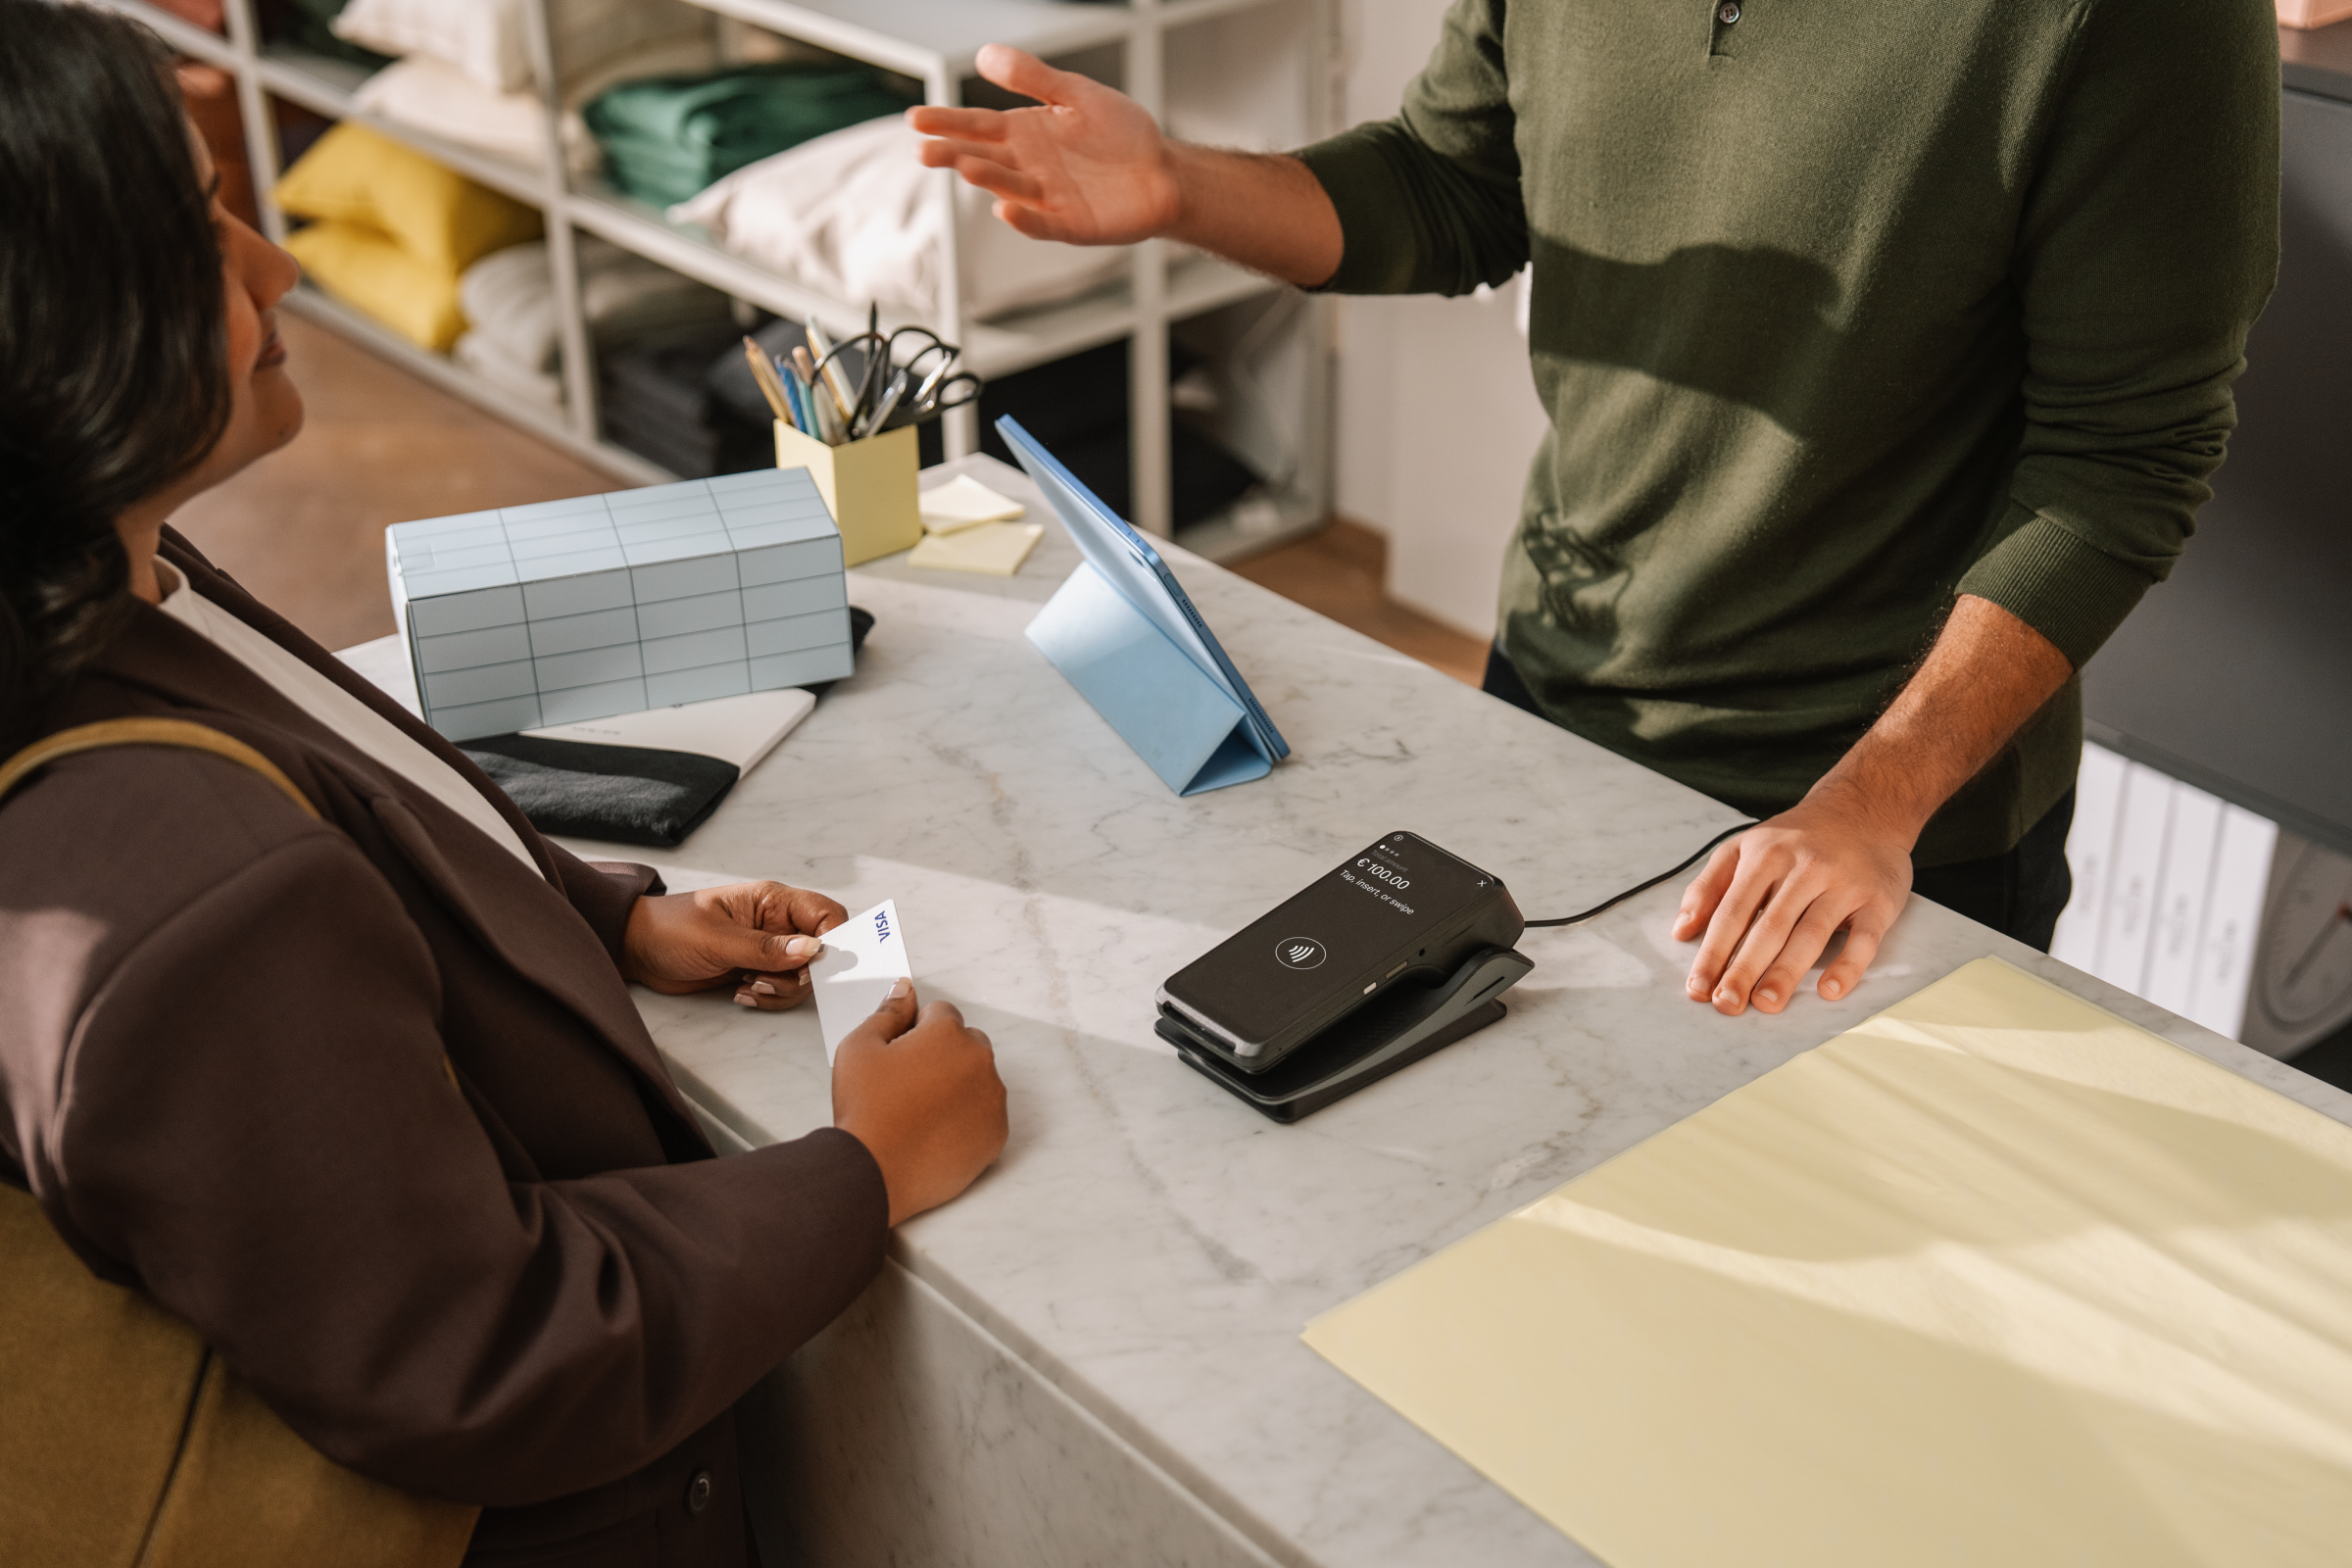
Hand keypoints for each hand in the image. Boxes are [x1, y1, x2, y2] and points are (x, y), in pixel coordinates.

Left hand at [620, 881, 846, 1010]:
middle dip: (802, 974)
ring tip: (749, 986)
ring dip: (781, 990)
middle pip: (820, 951)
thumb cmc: (669, 929)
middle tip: (768, 980)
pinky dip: (768, 998)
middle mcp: (776, 923)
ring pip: (802, 976)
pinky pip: (781, 990)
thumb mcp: (717, 939)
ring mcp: (767, 949)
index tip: (816, 965)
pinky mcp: (757, 970)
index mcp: (772, 900)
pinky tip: (741, 992)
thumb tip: (812, 949)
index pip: (825, 913)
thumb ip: (765, 947)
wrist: (636, 950)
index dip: (833, 939)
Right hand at [832, 980, 1008, 1226]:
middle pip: (965, 1043)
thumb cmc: (866, 1110)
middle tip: (907, 1085)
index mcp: (948, 1033)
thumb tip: (904, 989)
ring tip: (918, 1112)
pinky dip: (967, 1119)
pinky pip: (985, 1114)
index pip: (940, 1013)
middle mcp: (980, 1061)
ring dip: (956, 1086)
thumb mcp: (859, 1047)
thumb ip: (888, 1012)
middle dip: (941, 1055)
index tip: (898, 1056)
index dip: (915, 1032)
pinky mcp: (996, 1134)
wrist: (875, 1173)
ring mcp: (993, 1100)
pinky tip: (935, 1132)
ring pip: (977, 1079)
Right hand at [908, 45, 1180, 245]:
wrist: (1163, 170)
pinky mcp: (1071, 224)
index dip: (947, 122)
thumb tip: (985, 54)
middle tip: (923, 149)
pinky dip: (1025, 219)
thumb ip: (1034, 78)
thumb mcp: (1076, 93)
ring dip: (987, 178)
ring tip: (965, 166)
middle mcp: (1029, 166)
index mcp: (1025, 133)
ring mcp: (1048, 197)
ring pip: (1009, 187)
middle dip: (953, 153)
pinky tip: (1006, 210)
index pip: (977, 126)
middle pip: (984, 158)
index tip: (915, 119)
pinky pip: (1043, 223)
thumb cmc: (1121, 133)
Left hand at [1673, 782, 1912, 1014]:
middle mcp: (1804, 869)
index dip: (1713, 952)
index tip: (1698, 986)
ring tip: (1765, 1003)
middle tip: (1726, 1004)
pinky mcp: (1878, 901)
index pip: (1732, 912)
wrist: (1865, 808)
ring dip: (1787, 972)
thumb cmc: (1796, 838)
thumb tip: (1681, 930)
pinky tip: (1829, 990)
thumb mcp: (1743, 847)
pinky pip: (1864, 938)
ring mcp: (1843, 884)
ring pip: (1811, 934)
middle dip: (1744, 969)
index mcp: (1765, 856)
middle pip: (1769, 927)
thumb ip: (1708, 886)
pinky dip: (1848, 965)